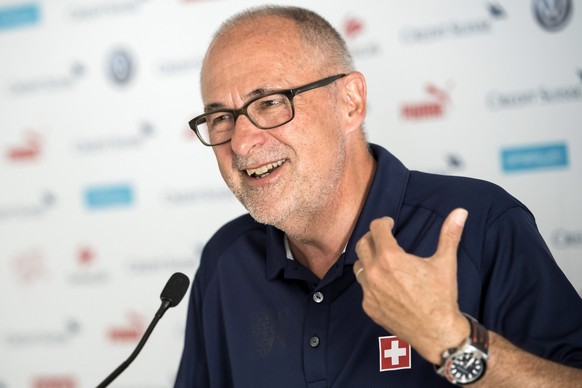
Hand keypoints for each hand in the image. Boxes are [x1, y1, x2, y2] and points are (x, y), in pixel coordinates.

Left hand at [354, 208, 469, 364]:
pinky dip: (371, 282)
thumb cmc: (441, 297)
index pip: (376, 229)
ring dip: (368, 259)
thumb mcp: (445, 262)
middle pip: (362, 244)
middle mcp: (374, 273)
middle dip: (372, 237)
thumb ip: (450, 234)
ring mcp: (369, 291)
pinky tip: (385, 283)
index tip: (390, 223)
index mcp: (390, 258)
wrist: (437, 332)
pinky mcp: (368, 306)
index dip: (383, 222)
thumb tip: (460, 212)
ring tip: (383, 260)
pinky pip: (363, 288)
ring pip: (359, 266)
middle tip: (383, 238)